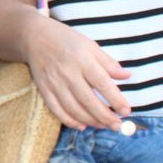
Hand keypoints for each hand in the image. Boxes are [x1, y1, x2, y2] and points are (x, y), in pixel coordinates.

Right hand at [22, 15, 132, 130]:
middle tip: (118, 126)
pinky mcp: (44, 89)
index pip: (102, 84)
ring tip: (103, 126)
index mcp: (82, 60)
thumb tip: (127, 76)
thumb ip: (108, 62)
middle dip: (105, 116)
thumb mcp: (90, 45)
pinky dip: (70, 121)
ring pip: (74, 108)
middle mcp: (68, 73)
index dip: (116, 100)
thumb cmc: (66, 40)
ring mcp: (54, 83)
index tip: (127, 111)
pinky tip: (82, 125)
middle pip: (88, 100)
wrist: (34, 37)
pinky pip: (57, 110)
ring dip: (90, 121)